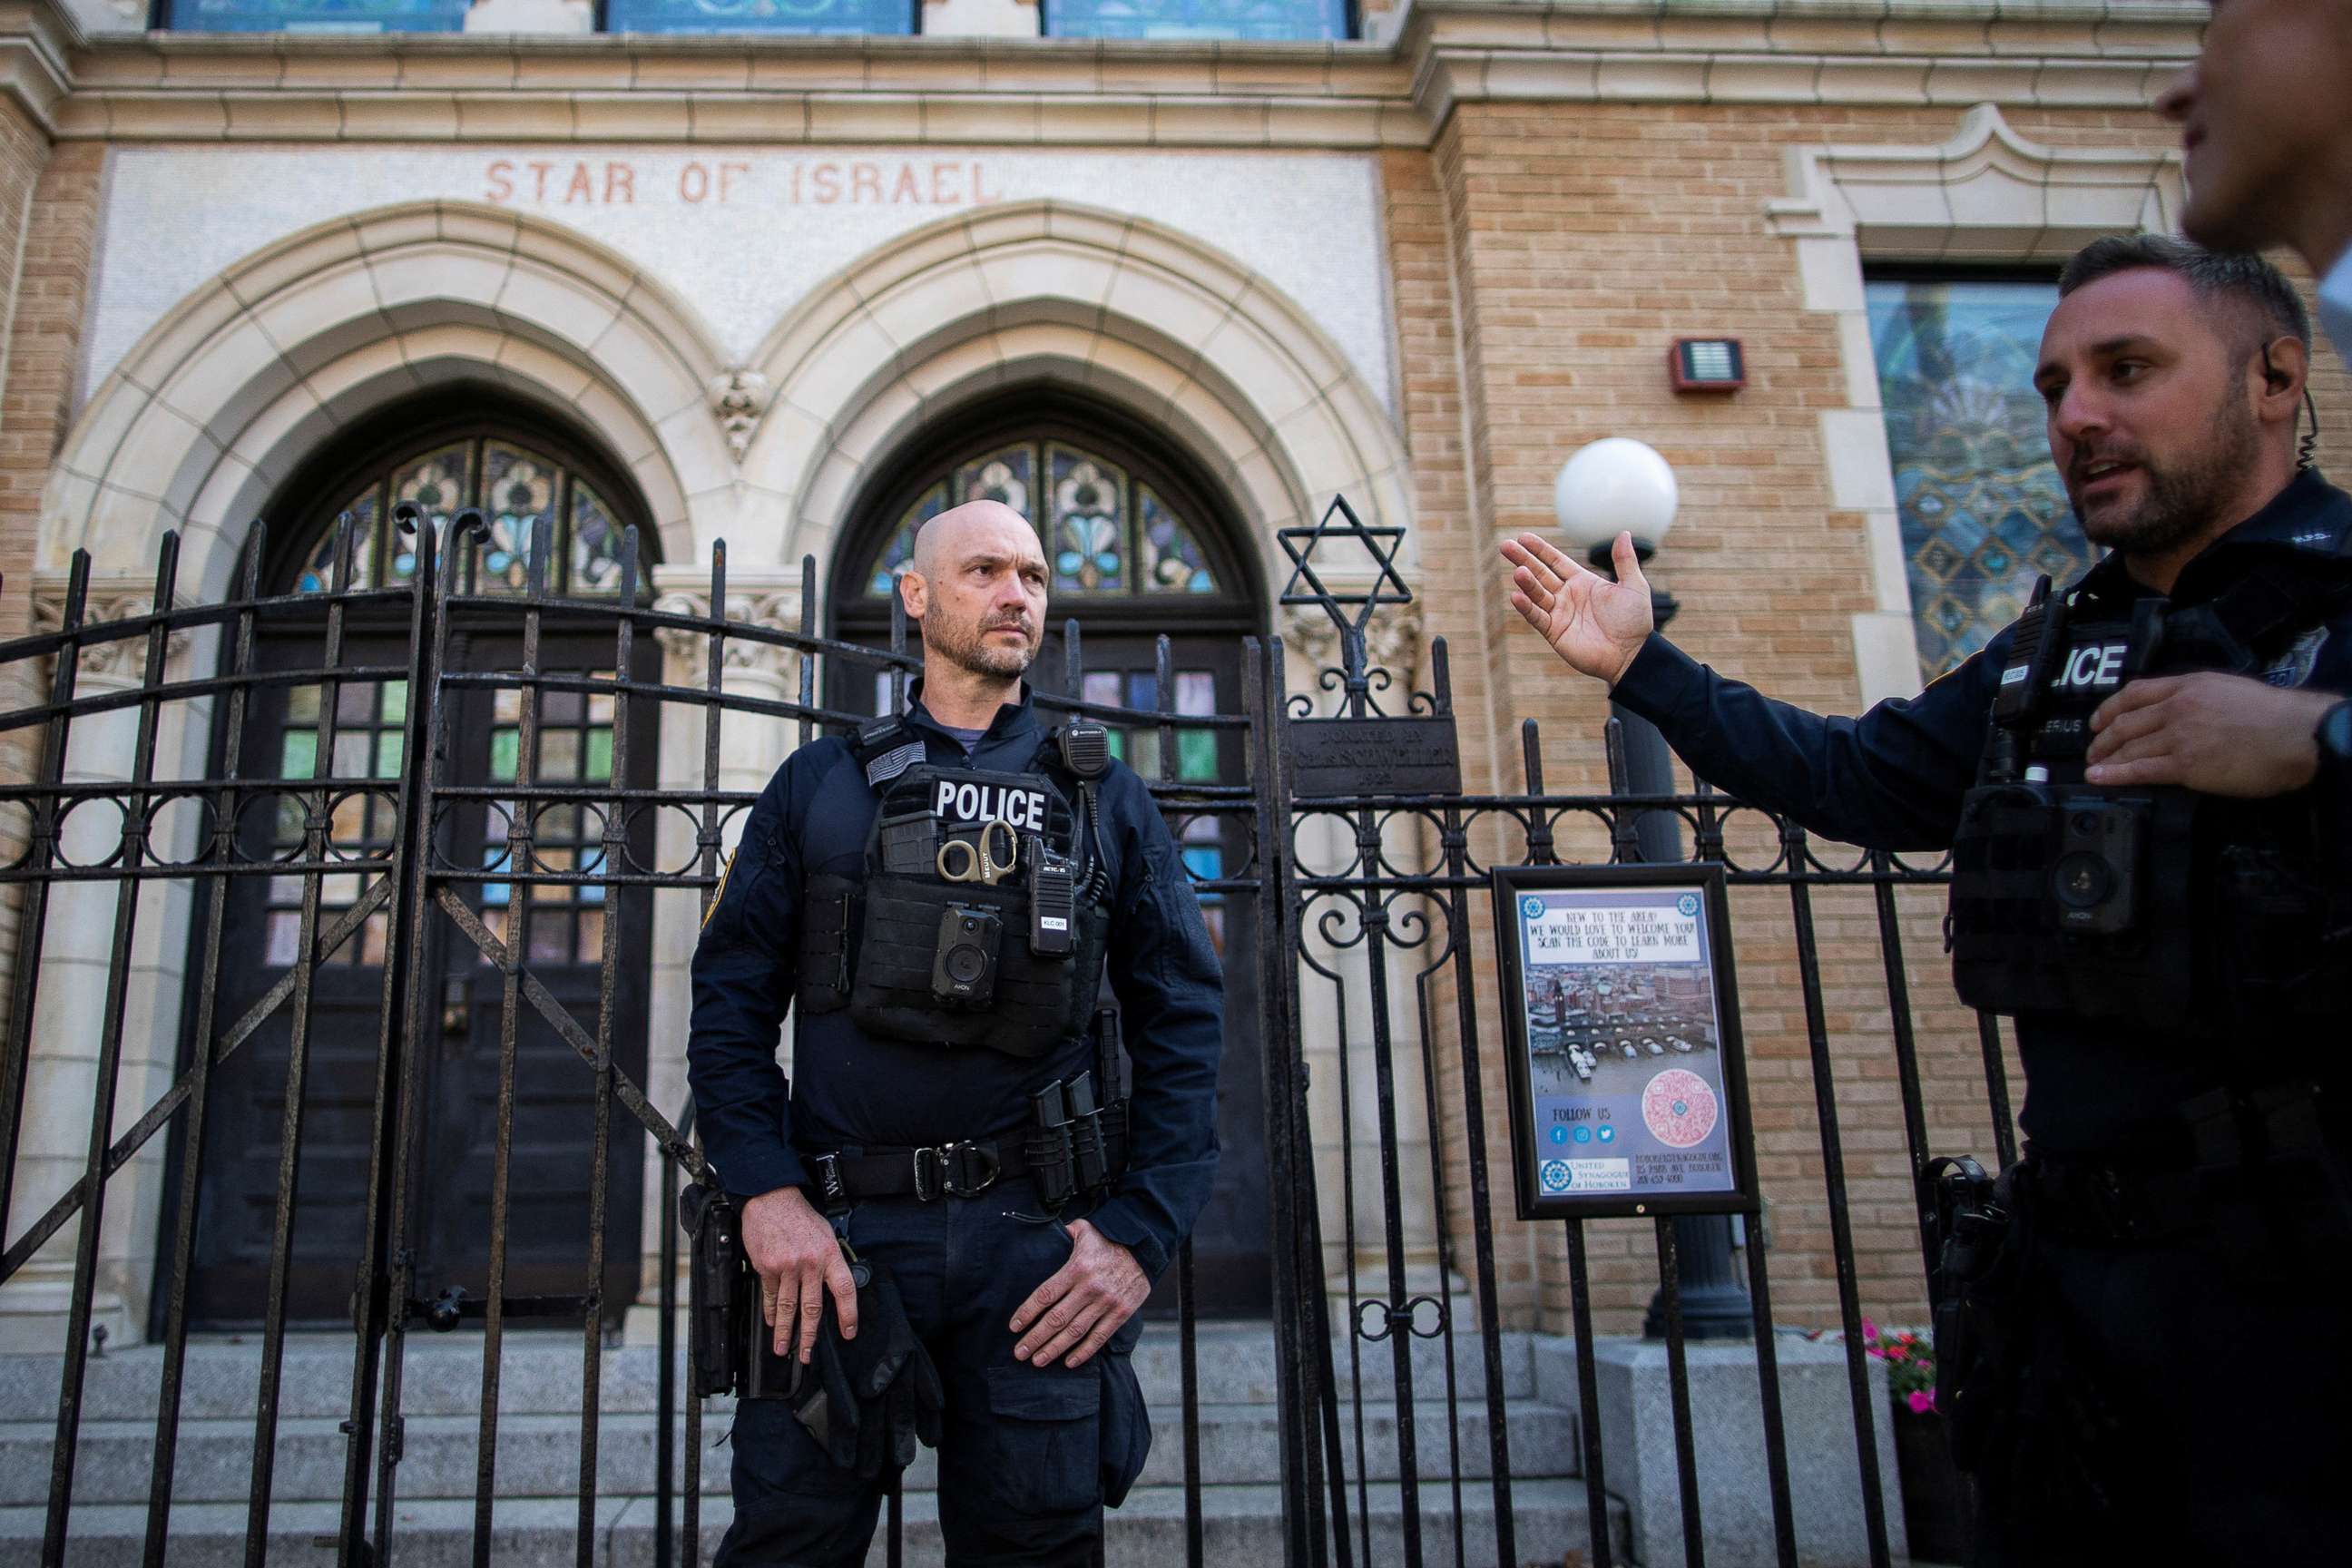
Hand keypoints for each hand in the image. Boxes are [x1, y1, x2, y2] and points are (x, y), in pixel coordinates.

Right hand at [740, 1185, 858, 1363]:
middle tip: (807, 1355)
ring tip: (784, 1348)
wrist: (772, 1199)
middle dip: (810, 1336)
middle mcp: (810, 1263)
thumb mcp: (825, 1234)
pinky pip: (771, 1295)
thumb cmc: (800, 1216)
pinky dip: (771, 1311)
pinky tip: (772, 1322)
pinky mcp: (767, 1267)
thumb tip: (832, 1287)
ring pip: (789, 1307)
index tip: (849, 1332)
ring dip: (786, 1331)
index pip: (845, 1290)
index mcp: (830, 1254)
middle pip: (812, 1307)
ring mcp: (788, 1266)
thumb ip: (830, 1261)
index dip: (849, 1314)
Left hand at [1007, 1218, 1149, 1369]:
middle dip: (1035, 1338)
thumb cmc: (1109, 1239)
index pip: (1045, 1295)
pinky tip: (1068, 1362)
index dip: (1027, 1312)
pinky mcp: (1121, 1313)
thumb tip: (1045, 1235)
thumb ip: (1063, 1235)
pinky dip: (1083, 1352)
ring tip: (1037, 1361)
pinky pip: (1099, 1337)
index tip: (1014, 1327)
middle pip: (1056, 1318)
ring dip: (1054, 1349)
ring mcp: (1106, 1302)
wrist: (1146, 1247)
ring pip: (1075, 1331)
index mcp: (1076, 1268)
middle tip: (1019, 1353)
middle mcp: (1089, 1287)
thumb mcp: (1084, 1230)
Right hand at [1500, 531, 1655, 686]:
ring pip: (1537, 594)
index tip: (1523, 537)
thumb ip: (1625, 560)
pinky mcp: (1555, 632)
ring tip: (1518, 571)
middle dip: (1523, 560)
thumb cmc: (1635, 621)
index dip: (1540, 550)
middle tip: (1506, 546)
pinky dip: (1526, 608)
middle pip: (1540, 574)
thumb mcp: (1634, 586)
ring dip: (1526, 582)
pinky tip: (1516, 596)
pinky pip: (1537, 617)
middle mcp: (1567, 596)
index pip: (1556, 562)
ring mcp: (1559, 614)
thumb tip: (1624, 533)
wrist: (1632, 655)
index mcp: (1582, 582)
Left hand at [2085, 673, 2337, 795]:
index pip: (2136, 692)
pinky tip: (2099, 777)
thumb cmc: (2273, 715)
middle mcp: (2177, 708)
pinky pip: (2141, 769)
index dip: (2110, 707)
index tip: (2098, 720)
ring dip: (2105, 758)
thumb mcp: (2228, 689)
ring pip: (2130, 746)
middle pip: (2126, 722)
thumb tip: (2178, 711)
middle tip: (2093, 749)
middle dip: (2103, 738)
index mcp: (2189, 686)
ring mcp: (2180, 736)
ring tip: (2093, 767)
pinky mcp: (2186, 765)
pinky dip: (2115, 774)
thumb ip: (2199, 697)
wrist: (2296, 735)